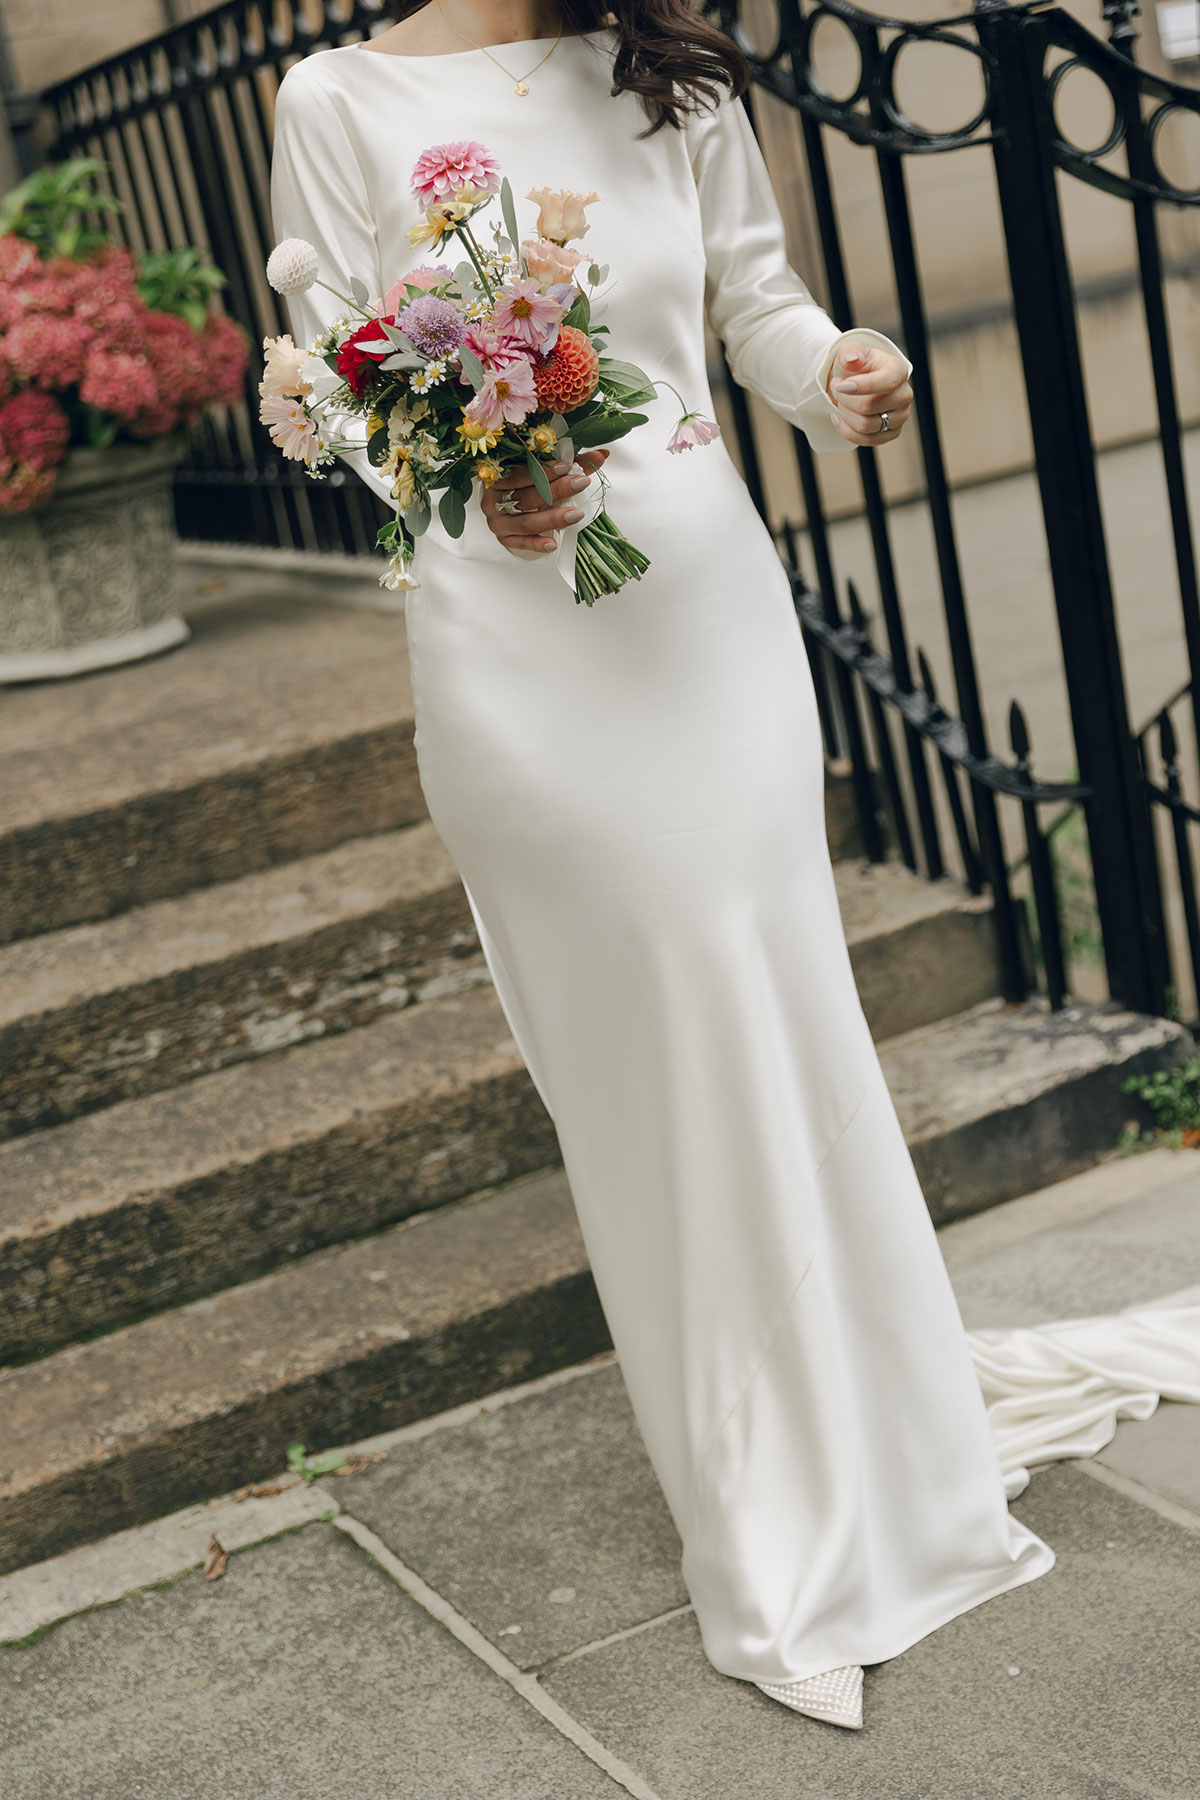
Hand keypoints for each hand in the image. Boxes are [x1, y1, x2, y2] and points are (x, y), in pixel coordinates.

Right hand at [482, 447, 610, 553]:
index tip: (567, 466)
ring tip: (576, 514)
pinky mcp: (505, 539)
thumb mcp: (547, 472)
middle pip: (526, 497)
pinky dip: (537, 544)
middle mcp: (494, 499)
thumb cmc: (529, 486)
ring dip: (552, 518)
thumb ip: (571, 464)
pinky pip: (521, 543)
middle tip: (580, 484)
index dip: (544, 469)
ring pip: (526, 522)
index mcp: (499, 476)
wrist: (510, 510)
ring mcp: (498, 521)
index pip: (521, 471)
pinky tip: (553, 544)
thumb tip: (600, 456)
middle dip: (555, 491)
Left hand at [825, 343, 911, 447]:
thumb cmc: (855, 366)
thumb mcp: (850, 352)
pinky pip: (866, 440)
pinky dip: (847, 431)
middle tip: (836, 387)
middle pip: (869, 407)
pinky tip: (839, 417)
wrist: (856, 383)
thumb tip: (852, 358)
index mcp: (898, 370)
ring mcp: (900, 416)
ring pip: (866, 426)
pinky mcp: (892, 433)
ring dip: (845, 414)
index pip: (886, 382)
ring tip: (840, 401)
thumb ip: (850, 352)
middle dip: (844, 399)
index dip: (861, 386)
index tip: (839, 385)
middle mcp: (904, 395)